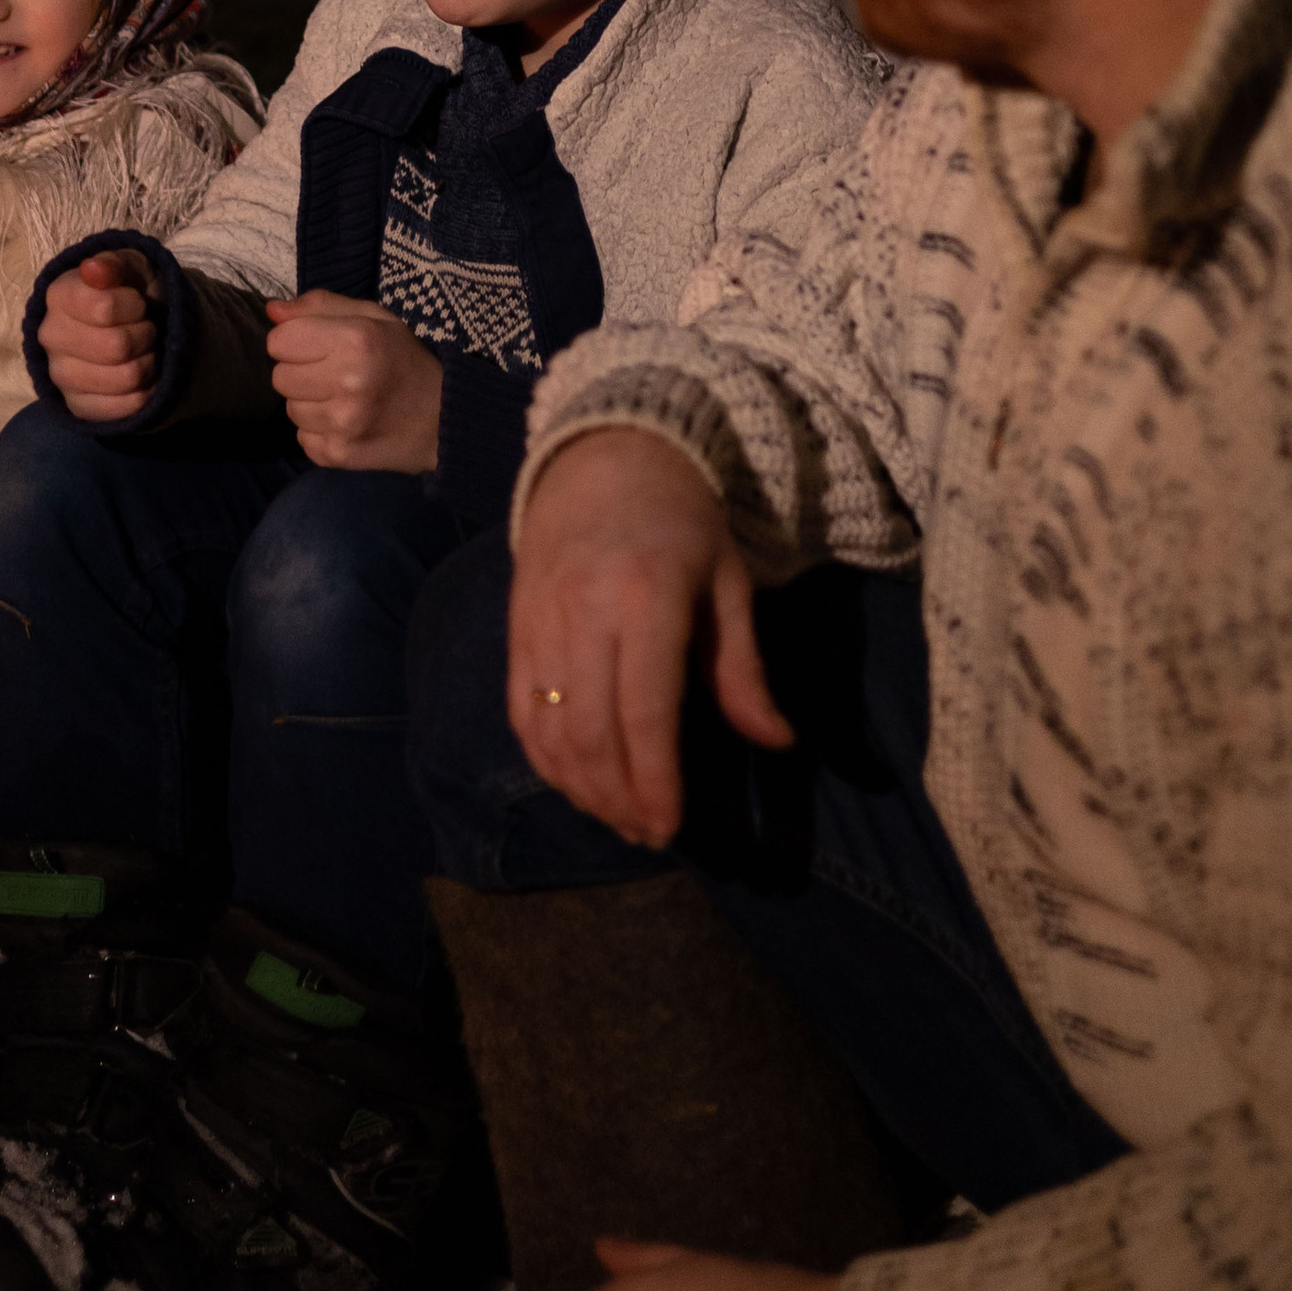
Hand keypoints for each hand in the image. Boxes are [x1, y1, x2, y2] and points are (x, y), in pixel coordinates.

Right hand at [37, 247, 161, 422]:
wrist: (129, 327)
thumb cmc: (128, 290)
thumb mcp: (129, 266)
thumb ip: (113, 263)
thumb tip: (94, 269)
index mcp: (59, 296)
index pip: (104, 308)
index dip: (134, 305)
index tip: (137, 302)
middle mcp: (50, 337)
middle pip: (117, 346)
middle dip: (144, 334)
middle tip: (144, 328)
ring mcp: (60, 375)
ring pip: (126, 378)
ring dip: (148, 362)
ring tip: (142, 351)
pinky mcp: (78, 407)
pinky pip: (125, 407)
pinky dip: (146, 391)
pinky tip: (140, 377)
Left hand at [263, 292, 443, 469]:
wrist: (444, 419)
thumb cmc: (404, 359)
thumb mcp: (373, 318)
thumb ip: (321, 306)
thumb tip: (272, 310)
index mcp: (355, 340)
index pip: (279, 341)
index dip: (295, 341)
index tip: (319, 346)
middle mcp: (347, 382)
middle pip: (279, 377)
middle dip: (301, 373)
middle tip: (334, 374)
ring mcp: (341, 423)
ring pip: (289, 410)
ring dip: (310, 404)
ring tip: (343, 399)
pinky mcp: (337, 455)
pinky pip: (302, 438)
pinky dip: (318, 431)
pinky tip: (346, 423)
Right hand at [508, 426, 790, 845]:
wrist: (603, 456)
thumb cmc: (681, 521)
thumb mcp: (727, 583)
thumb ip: (743, 668)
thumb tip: (775, 741)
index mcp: (647, 596)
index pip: (644, 710)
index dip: (654, 779)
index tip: (670, 828)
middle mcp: (584, 611)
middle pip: (592, 731)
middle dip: (618, 797)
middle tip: (648, 834)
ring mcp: (540, 620)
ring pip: (550, 729)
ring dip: (581, 788)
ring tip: (617, 817)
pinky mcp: (515, 627)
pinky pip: (520, 710)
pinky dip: (545, 758)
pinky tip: (575, 783)